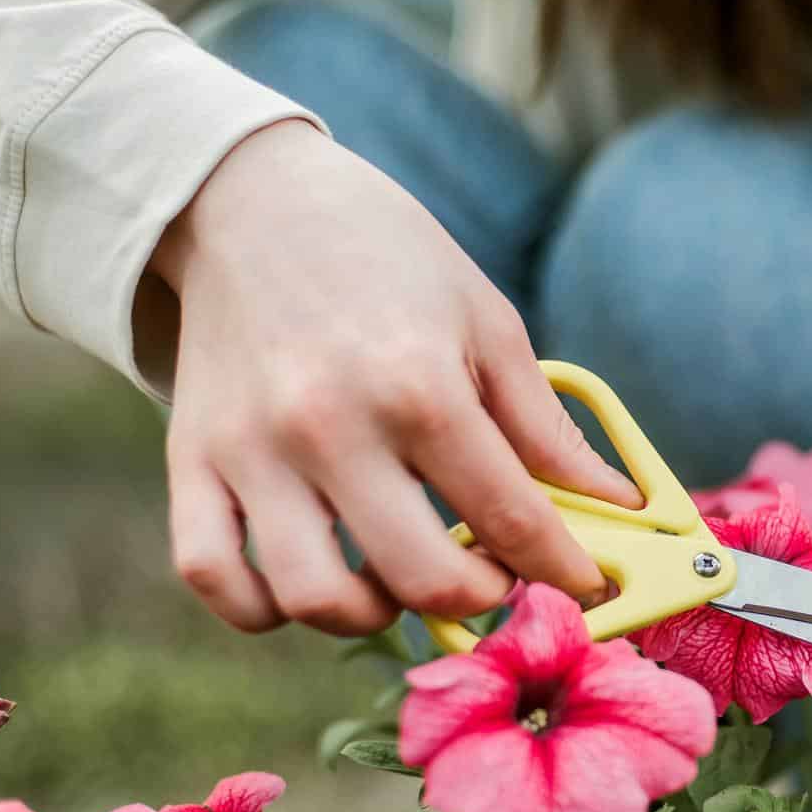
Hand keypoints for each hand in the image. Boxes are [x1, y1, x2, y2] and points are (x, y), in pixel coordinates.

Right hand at [151, 120, 641, 635]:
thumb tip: (620, 508)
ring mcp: (251, 450)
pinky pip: (211, 577)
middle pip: (422, 578)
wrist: (252, 198)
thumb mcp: (487, 322)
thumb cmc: (386, 257)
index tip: (585, 584)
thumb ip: (545, 426)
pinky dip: (261, 607)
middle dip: (480, 597)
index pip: (513, 519)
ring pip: (313, 599)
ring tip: (398, 575)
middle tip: (493, 575)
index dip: (566, 569)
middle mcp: (329, 425)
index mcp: (418, 385)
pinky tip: (311, 580)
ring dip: (373, 614)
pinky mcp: (191, 460)